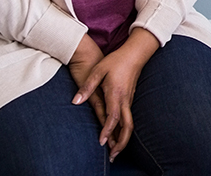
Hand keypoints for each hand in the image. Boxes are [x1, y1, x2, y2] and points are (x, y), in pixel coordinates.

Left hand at [72, 27, 159, 161]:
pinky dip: (124, 131)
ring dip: (123, 139)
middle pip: (127, 126)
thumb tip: (75, 102)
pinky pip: (129, 119)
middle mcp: (125, 100)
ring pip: (130, 124)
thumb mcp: (98, 71)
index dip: (107, 131)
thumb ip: (87, 87)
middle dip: (121, 143)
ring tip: (115, 151)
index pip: (113, 117)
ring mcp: (129, 100)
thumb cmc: (115, 61)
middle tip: (113, 156)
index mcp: (116, 94)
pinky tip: (118, 136)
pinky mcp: (130, 99)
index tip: (101, 142)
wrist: (134, 54)